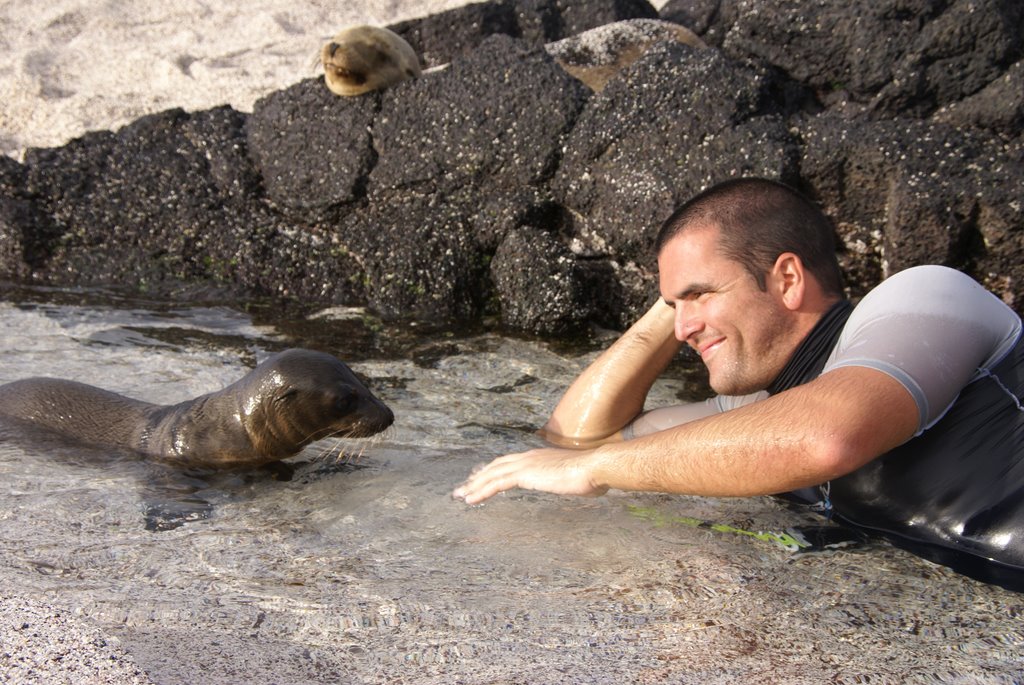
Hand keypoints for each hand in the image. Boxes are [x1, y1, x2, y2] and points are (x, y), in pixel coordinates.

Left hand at [452, 447, 608, 504]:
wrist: (595, 466)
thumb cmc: (593, 474)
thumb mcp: (577, 477)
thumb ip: (568, 479)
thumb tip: (575, 483)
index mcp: (539, 457)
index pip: (510, 462)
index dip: (494, 469)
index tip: (483, 477)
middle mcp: (529, 457)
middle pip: (496, 465)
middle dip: (479, 477)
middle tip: (464, 487)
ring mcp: (526, 464)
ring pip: (492, 474)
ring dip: (474, 485)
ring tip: (461, 495)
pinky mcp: (524, 474)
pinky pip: (496, 483)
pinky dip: (481, 490)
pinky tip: (471, 499)